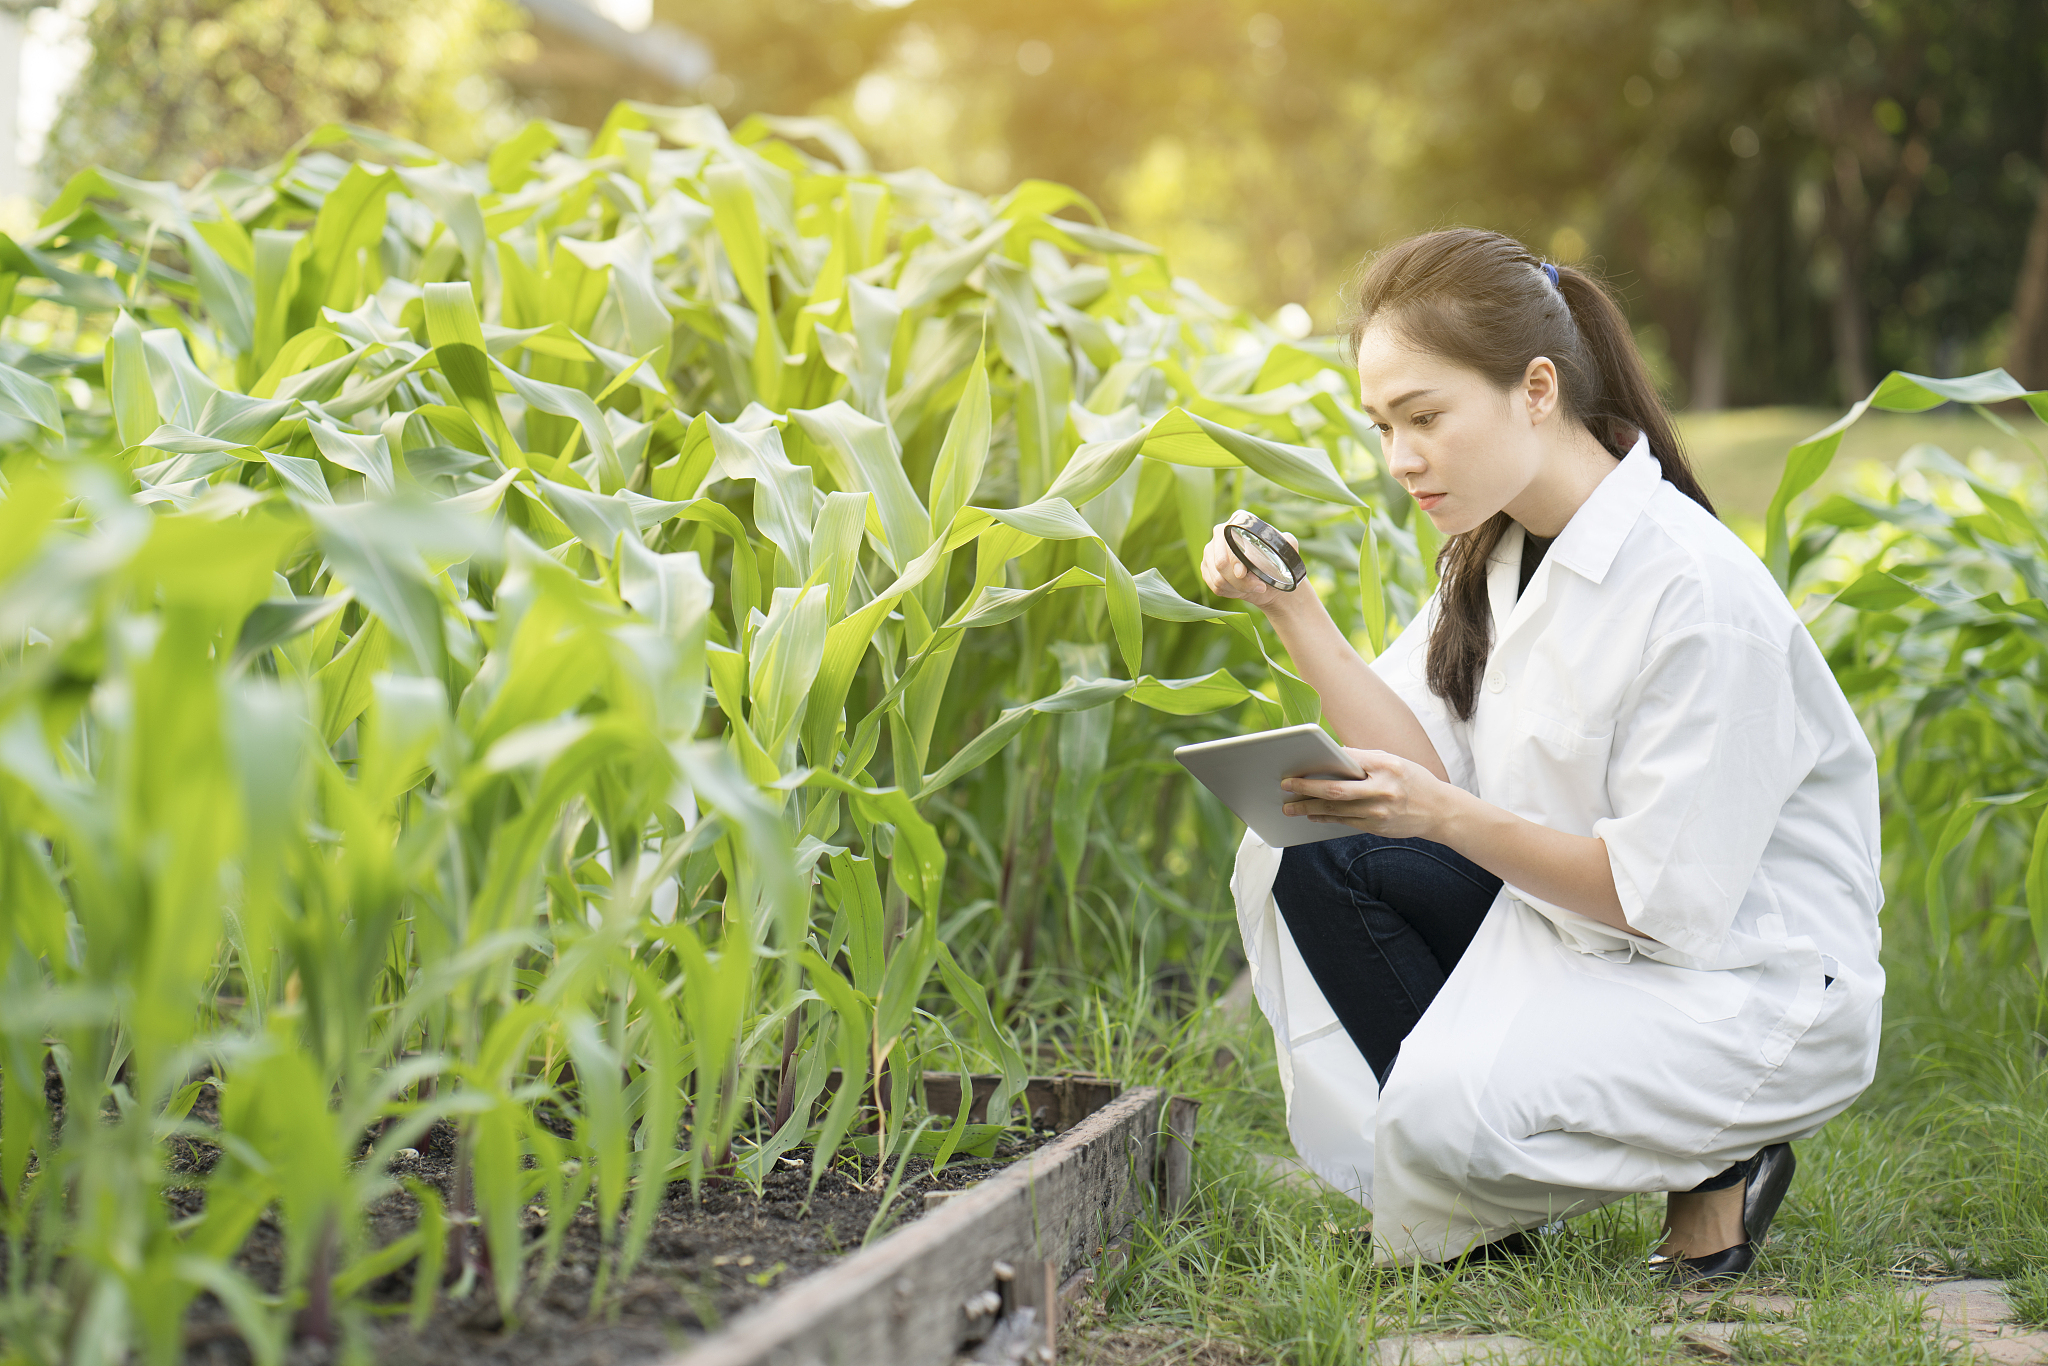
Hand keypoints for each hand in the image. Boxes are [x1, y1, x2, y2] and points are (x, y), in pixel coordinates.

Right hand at [1199, 518, 1303, 611]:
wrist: (1271, 582)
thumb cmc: (1279, 563)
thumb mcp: (1289, 550)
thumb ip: (1287, 543)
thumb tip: (1280, 540)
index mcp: (1238, 521)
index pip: (1228, 540)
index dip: (1235, 559)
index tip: (1244, 573)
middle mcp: (1220, 533)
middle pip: (1220, 562)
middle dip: (1240, 580)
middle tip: (1259, 586)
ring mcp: (1210, 551)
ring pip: (1218, 578)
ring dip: (1239, 588)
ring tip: (1255, 587)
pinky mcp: (1206, 568)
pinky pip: (1214, 586)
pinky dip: (1231, 592)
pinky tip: (1243, 589)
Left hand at [1279, 748, 1459, 840]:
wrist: (1441, 811)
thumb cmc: (1413, 781)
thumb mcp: (1394, 762)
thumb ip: (1365, 759)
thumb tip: (1332, 755)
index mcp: (1387, 765)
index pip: (1348, 759)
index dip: (1321, 761)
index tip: (1300, 762)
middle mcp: (1383, 789)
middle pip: (1336, 790)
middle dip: (1306, 788)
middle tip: (1285, 786)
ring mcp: (1379, 811)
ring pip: (1336, 810)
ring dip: (1309, 809)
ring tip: (1290, 807)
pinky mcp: (1377, 827)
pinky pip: (1344, 822)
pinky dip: (1326, 818)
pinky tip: (1312, 816)